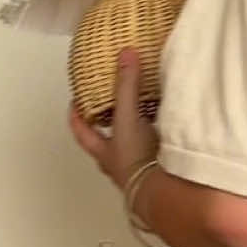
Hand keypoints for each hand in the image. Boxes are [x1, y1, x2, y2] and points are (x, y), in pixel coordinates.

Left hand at [69, 49, 158, 191]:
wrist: (162, 191)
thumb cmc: (136, 161)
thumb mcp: (126, 117)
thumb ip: (126, 86)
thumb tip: (124, 54)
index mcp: (102, 150)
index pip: (81, 130)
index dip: (76, 115)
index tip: (75, 100)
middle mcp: (117, 161)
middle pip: (106, 139)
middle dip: (109, 123)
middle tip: (113, 103)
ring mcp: (139, 168)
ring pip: (132, 145)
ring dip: (138, 130)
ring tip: (147, 111)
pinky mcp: (160, 170)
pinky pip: (157, 150)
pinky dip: (162, 138)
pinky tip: (171, 129)